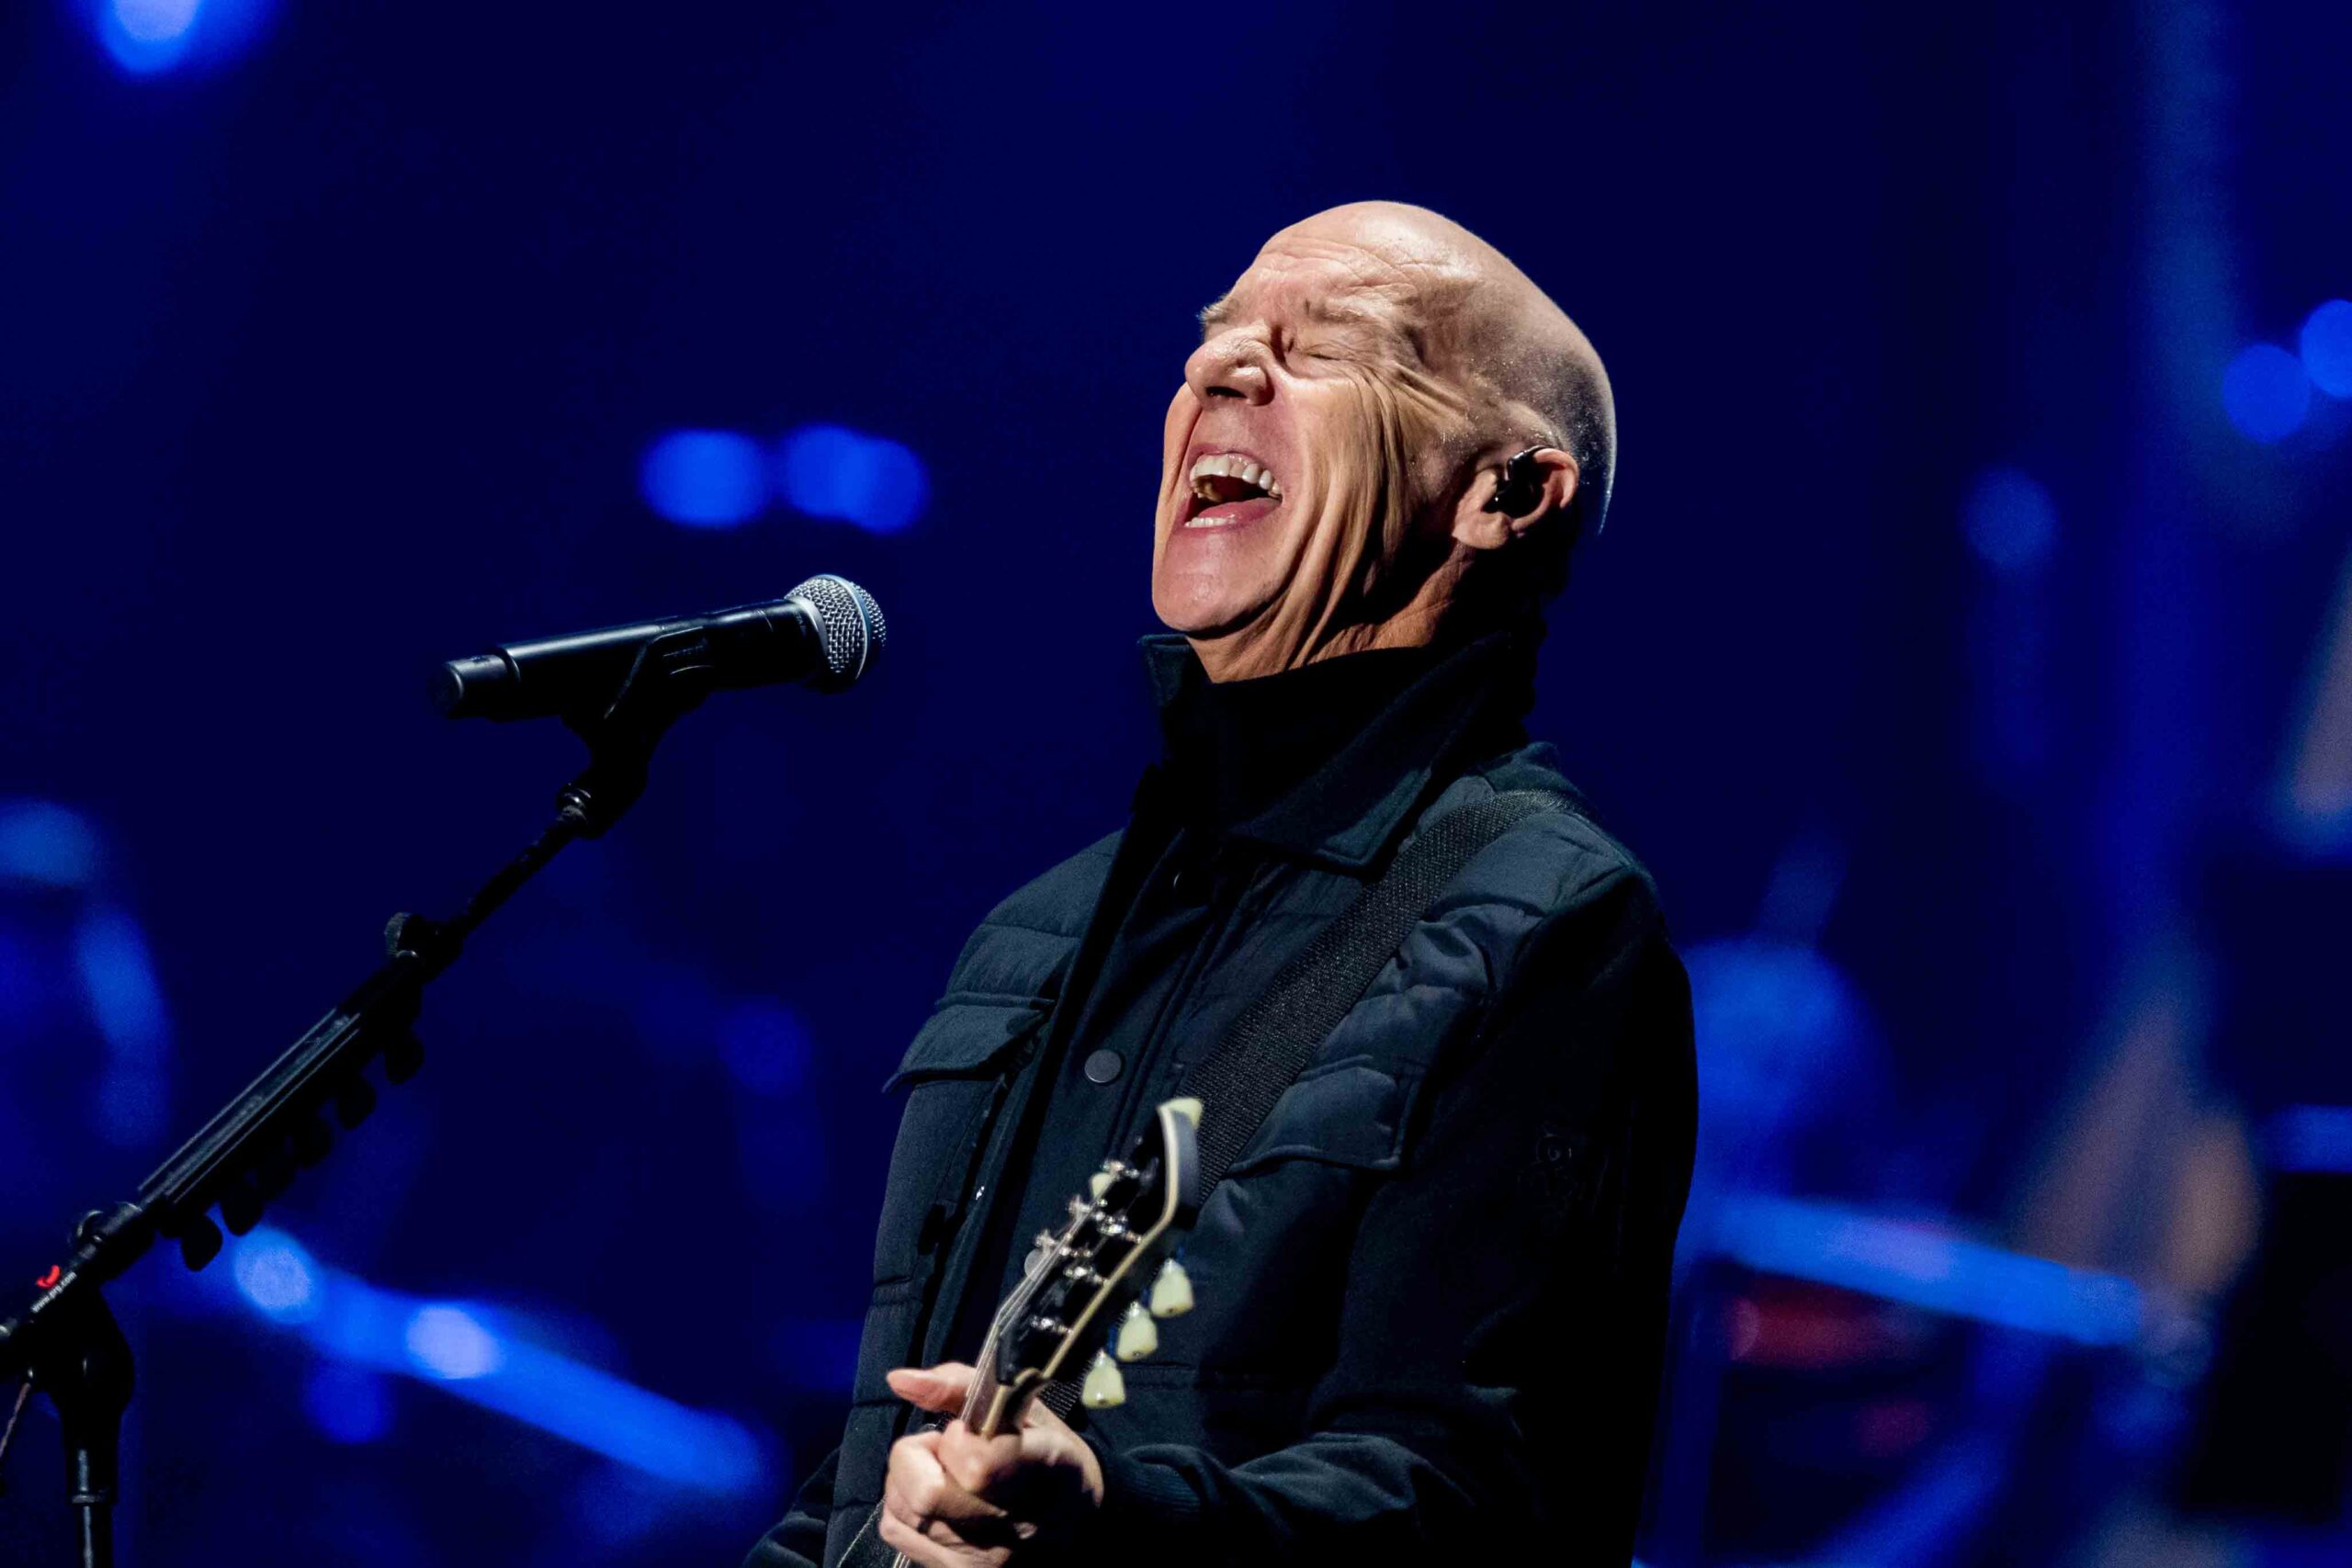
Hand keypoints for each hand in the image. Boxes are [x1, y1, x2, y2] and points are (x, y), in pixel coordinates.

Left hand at [878, 1362, 1104, 1565]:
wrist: (1074, 1519)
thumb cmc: (1046, 1454)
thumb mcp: (1020, 1406)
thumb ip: (959, 1385)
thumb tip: (899, 1379)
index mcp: (1044, 1469)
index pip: (978, 1466)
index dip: (958, 1439)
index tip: (968, 1429)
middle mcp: (1016, 1526)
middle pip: (927, 1494)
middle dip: (919, 1455)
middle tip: (946, 1449)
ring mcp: (985, 1558)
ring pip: (903, 1510)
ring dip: (908, 1479)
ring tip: (942, 1472)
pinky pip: (895, 1530)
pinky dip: (902, 1506)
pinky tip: (934, 1499)